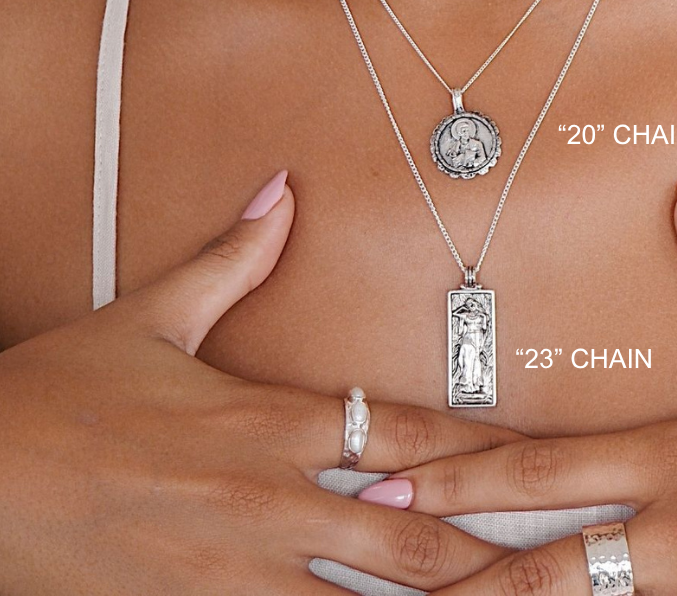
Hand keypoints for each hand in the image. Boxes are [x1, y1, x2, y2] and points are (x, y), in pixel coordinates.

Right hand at [0, 170, 527, 594]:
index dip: (476, 447)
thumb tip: (281, 191)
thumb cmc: (61, 394)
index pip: (400, 429)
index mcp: (265, 419)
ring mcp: (229, 570)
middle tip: (543, 563)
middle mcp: (262, 497)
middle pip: (403, 534)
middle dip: (478, 555)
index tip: (528, 459)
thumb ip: (232, 260)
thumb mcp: (150, 317)